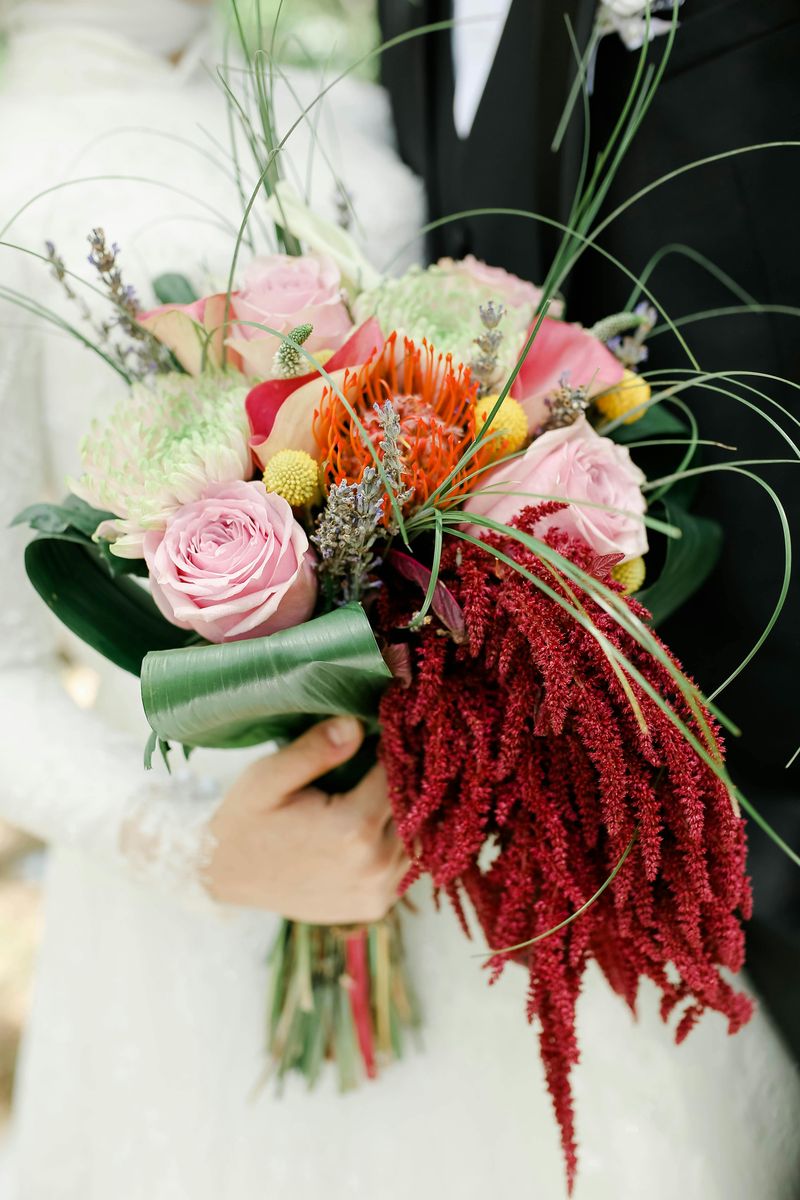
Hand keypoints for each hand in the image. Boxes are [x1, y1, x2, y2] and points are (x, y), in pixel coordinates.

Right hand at [205, 717, 406, 922]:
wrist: (226, 875)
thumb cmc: (247, 819)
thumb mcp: (269, 776)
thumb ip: (315, 749)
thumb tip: (356, 724)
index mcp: (353, 828)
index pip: (400, 774)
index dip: (397, 748)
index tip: (390, 728)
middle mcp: (374, 864)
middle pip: (416, 807)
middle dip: (406, 779)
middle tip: (391, 754)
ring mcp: (378, 891)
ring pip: (418, 837)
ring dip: (406, 812)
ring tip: (382, 786)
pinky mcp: (375, 906)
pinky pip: (405, 865)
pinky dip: (398, 841)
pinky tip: (378, 821)